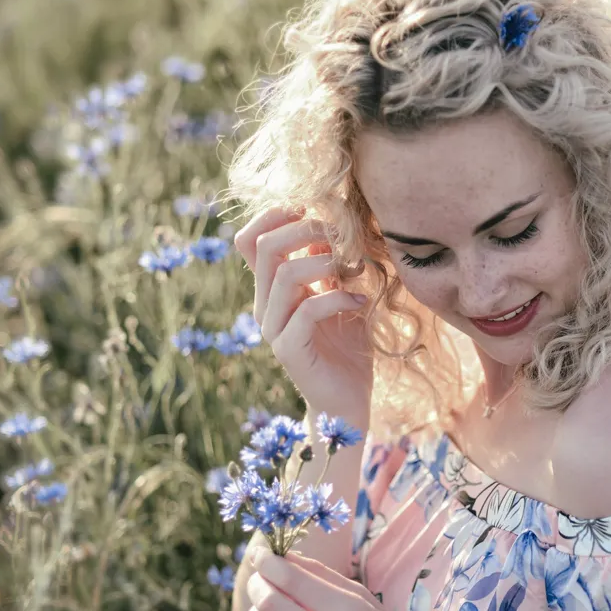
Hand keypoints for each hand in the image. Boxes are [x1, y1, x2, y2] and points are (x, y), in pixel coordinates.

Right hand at [234, 206, 373, 420]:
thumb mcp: (342, 295)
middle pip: (263, 247)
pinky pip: (306, 310)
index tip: (313, 209)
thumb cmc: (347, 346)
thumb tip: (333, 226)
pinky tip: (360, 301)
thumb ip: (334, 265)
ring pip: (283, 274)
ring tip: (354, 266)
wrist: (347, 400)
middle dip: (304, 229)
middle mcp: (265, 305)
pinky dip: (337, 297)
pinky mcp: (289, 350)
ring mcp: (273, 328)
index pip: (250, 240)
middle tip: (340, 234)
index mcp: (271, 289)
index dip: (275, 215)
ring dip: (323, 261)